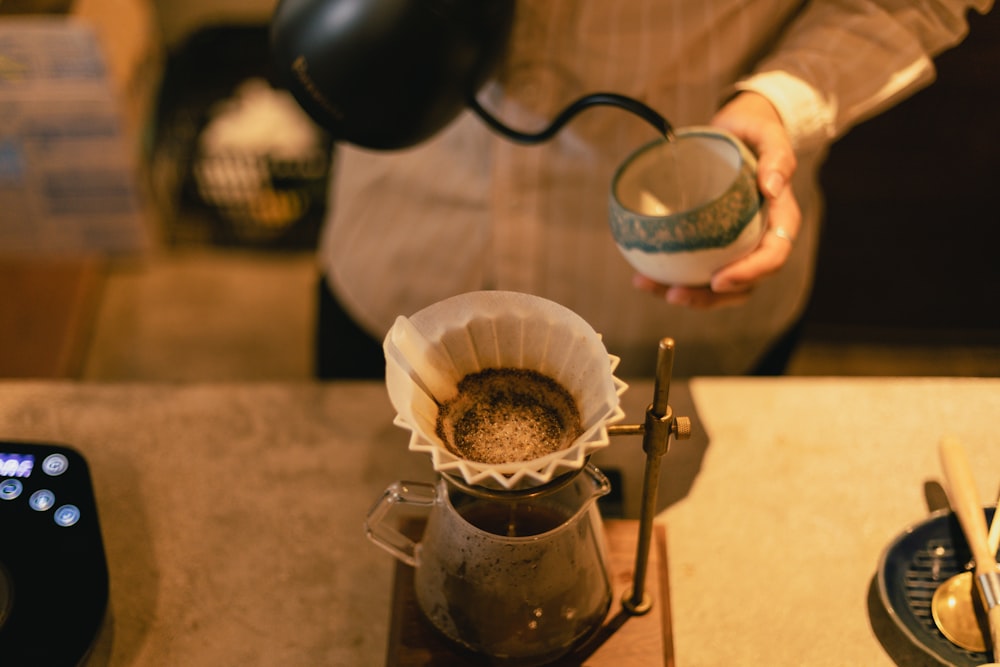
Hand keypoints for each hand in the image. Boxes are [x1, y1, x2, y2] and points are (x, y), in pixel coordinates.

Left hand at [633, 91, 800, 308]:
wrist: (736, 128)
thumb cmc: (755, 130)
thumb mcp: (768, 133)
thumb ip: (776, 155)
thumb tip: (773, 187)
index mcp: (780, 220)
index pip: (772, 257)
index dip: (748, 274)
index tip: (718, 281)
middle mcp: (760, 239)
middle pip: (742, 284)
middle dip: (708, 298)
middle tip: (674, 295)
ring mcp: (736, 245)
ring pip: (717, 285)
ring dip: (685, 294)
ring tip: (648, 286)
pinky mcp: (713, 243)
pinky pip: (697, 268)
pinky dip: (672, 277)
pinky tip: (643, 274)